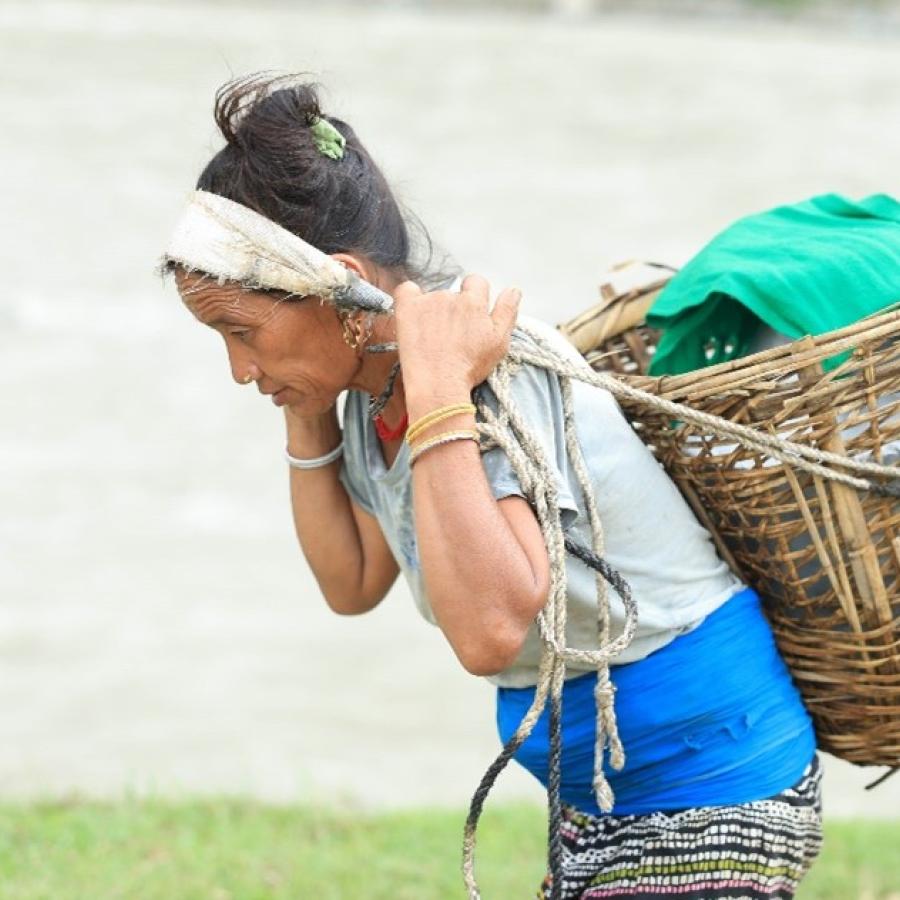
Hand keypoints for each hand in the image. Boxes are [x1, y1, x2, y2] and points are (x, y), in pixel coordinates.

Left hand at [393, 275, 520, 399]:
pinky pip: (406, 291)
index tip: (469, 316)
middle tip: (450, 335)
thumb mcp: (499, 342)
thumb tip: (514, 290)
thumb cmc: (469, 368)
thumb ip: (507, 311)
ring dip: (433, 311)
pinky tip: (413, 315)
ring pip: (432, 297)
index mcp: (474, 302)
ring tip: (432, 338)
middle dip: (453, 309)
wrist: (439, 385)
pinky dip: (410, 298)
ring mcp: (427, 301)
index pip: (476, 282)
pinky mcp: (407, 309)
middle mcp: (450, 296)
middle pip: (453, 292)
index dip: (474, 296)